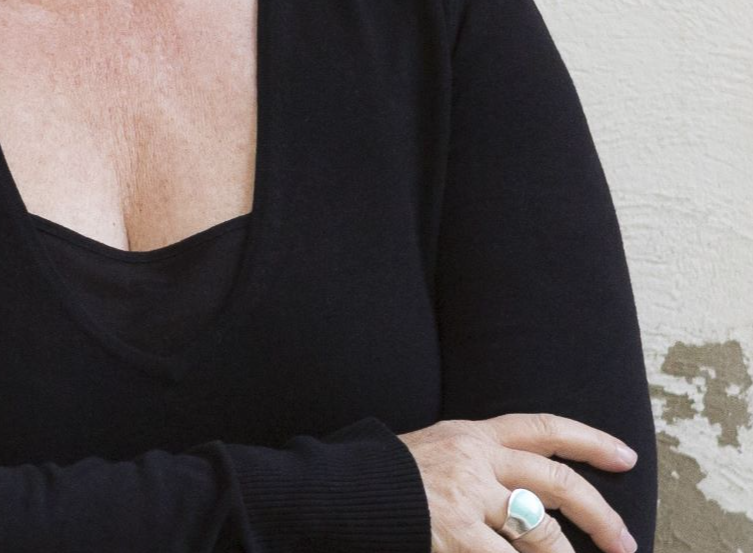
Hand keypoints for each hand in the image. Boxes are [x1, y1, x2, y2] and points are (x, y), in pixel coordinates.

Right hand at [397, 414, 638, 552]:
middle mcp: (475, 458)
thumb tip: (526, 494)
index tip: (625, 455)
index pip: (542, 428)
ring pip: (540, 530)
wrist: (344, 490)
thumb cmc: (387, 476)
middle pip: (555, 482)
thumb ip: (479, 463)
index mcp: (472, 434)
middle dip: (599, 514)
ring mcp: (467, 495)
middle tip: (625, 542)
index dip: (588, 440)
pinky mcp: (456, 531)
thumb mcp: (437, 450)